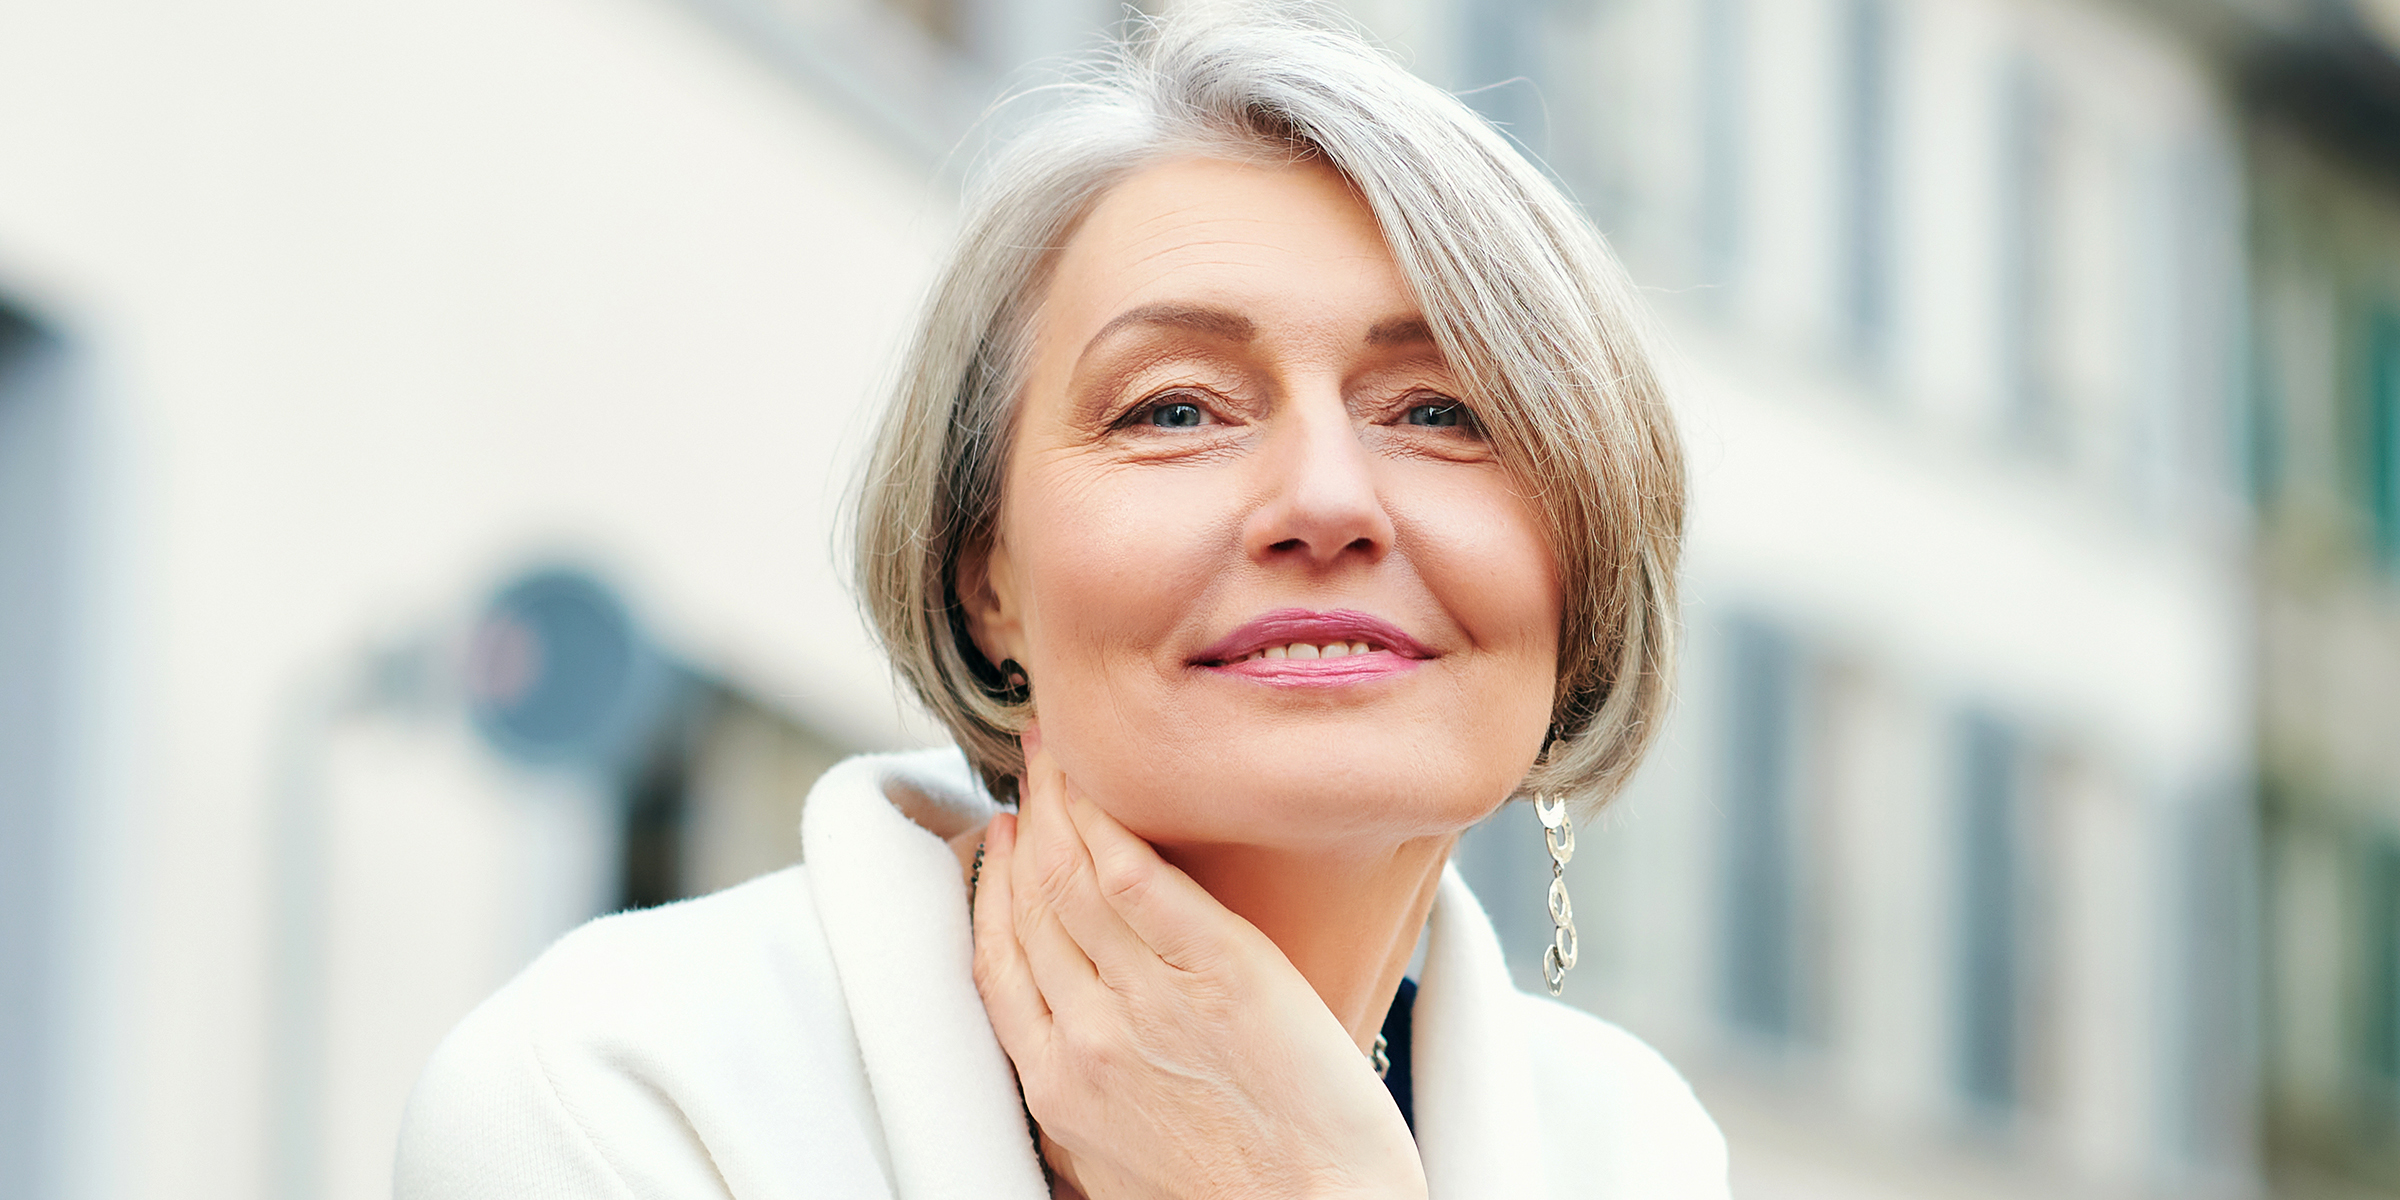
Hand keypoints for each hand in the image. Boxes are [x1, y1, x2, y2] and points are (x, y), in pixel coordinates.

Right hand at [971, 725, 1426, 1199]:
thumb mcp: (1121, 1175)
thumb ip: (1084, 1115)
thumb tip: (1068, 1083)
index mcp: (1057, 1092)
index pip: (998, 964)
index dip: (993, 890)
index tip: (1000, 843)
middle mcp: (1085, 1038)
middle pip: (1031, 904)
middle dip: (1025, 823)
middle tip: (1030, 771)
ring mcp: (1148, 999)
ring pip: (1072, 875)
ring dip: (1059, 800)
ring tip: (1060, 756)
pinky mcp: (1220, 970)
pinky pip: (1138, 873)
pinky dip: (1108, 818)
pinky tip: (1103, 782)